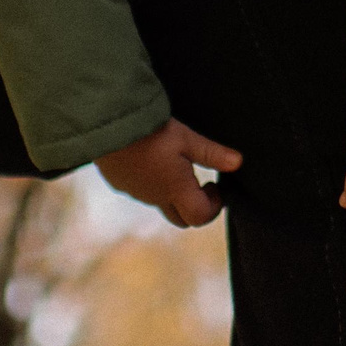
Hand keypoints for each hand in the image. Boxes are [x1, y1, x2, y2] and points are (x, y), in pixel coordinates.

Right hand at [94, 118, 241, 227]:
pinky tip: (151, 159)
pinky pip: (141, 192)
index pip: (200, 216)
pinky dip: (152, 184)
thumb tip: (238, 163)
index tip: (215, 185)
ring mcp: (136, 193)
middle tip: (201, 182)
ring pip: (160, 204)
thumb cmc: (151, 132)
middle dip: (195, 205)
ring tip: (176, 164)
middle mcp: (155, 198)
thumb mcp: (186, 138)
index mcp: (175, 190)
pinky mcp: (120, 184)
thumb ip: (212, 153)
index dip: (214, 206)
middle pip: (181, 218)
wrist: (107, 126)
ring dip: (173, 193)